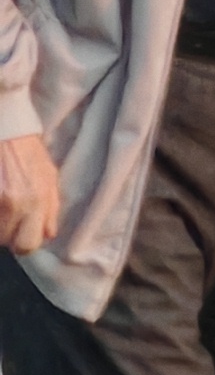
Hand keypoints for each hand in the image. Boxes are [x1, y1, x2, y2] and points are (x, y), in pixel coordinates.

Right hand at [0, 132, 55, 255]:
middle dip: (7, 237)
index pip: (29, 244)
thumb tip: (49, 234)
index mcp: (37, 201)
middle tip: (7, 222)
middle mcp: (15, 203)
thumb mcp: (50, 177)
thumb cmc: (27, 151)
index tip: (19, 234)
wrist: (6, 130)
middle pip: (7, 243)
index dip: (23, 242)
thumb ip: (51, 208)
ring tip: (1, 206)